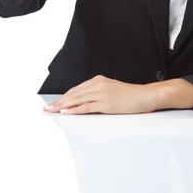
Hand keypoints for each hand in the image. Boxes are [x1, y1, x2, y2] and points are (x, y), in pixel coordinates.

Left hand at [43, 75, 157, 114]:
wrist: (145, 95)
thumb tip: (88, 100)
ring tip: (52, 111)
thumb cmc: (132, 95)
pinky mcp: (105, 103)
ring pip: (77, 99)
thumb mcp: (113, 89)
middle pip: (74, 94)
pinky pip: (86, 107)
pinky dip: (74, 110)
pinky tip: (66, 112)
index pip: (76, 89)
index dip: (64, 96)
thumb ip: (100, 91)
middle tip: (47, 108)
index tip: (55, 102)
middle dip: (59, 102)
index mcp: (99, 80)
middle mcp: (98, 85)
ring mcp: (101, 94)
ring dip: (62, 106)